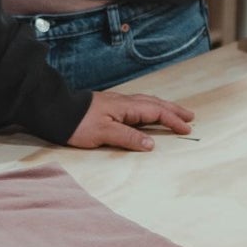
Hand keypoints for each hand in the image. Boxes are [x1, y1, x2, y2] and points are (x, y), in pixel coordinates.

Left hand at [66, 91, 195, 152]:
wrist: (56, 111)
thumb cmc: (79, 124)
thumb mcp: (104, 133)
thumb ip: (128, 138)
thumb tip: (151, 144)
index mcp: (126, 107)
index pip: (156, 112)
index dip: (172, 120)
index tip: (187, 129)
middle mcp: (124, 102)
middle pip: (155, 104)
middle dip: (173, 110)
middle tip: (190, 116)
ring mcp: (117, 103)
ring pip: (147, 103)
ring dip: (163, 108)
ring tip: (175, 114)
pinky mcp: (110, 107)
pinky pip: (137, 106)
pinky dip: (150, 109)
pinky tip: (147, 114)